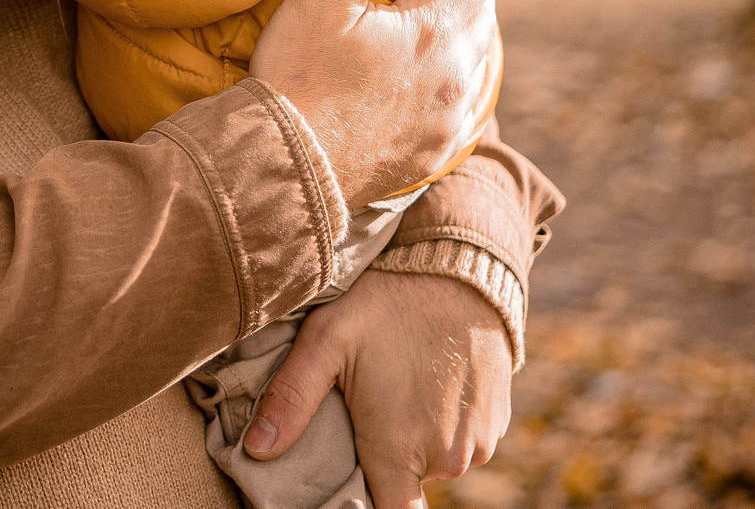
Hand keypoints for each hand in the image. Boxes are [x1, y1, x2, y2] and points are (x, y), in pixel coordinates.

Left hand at [243, 268, 512, 507]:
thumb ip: (291, 398)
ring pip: (432, 458)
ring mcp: (479, 442)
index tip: (348, 483)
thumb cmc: (386, 302)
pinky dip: (442, 419)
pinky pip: (462, 439)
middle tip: (363, 406)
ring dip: (412, 434)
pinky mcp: (497, 423)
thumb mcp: (325, 339)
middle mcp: (445, 457)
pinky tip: (425, 377)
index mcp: (398, 447)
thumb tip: (257, 451)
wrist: (461, 269)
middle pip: (404, 480)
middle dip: (381, 452)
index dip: (365, 505)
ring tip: (395, 383)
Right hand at [248, 0, 500, 204]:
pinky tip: (436, 87)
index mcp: (439, 32)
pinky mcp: (430, 154)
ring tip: (447, 20)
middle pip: (484, 18)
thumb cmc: (300, 74)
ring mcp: (447, 121)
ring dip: (467, 38)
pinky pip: (461, 112)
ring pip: (477, 67)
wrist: (287, 167)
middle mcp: (457, 78)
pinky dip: (455, 87)